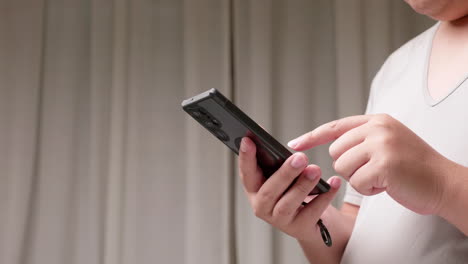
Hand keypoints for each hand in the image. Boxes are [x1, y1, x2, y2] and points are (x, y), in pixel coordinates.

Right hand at [238, 137, 340, 241]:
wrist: (313, 221)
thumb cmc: (293, 190)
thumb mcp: (283, 175)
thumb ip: (277, 162)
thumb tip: (278, 141)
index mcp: (254, 190)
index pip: (246, 173)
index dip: (245, 157)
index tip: (248, 139)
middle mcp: (262, 207)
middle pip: (269, 191)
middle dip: (284, 173)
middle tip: (300, 157)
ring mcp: (280, 220)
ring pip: (288, 204)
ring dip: (302, 185)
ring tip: (315, 169)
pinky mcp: (300, 228)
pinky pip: (313, 211)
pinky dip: (325, 196)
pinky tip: (334, 182)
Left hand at [288, 114, 452, 214]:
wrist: (444, 183)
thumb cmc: (413, 168)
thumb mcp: (387, 143)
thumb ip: (362, 140)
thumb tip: (333, 147)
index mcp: (376, 120)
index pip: (334, 127)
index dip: (311, 136)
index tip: (294, 144)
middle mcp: (377, 127)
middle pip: (335, 151)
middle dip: (348, 167)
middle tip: (372, 170)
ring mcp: (381, 143)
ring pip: (342, 167)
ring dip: (358, 179)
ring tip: (382, 177)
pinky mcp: (384, 163)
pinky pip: (356, 183)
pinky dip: (368, 190)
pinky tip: (387, 185)